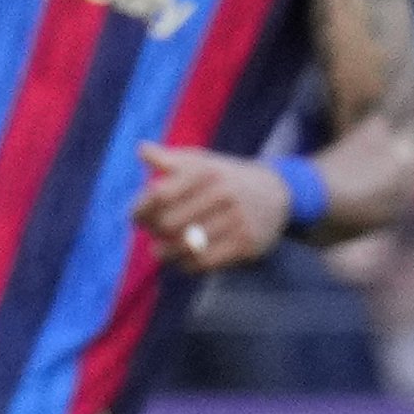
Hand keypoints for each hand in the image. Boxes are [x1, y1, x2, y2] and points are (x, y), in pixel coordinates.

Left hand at [133, 143, 297, 271]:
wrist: (278, 192)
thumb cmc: (227, 177)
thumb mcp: (203, 162)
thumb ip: (170, 159)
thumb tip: (141, 149)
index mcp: (208, 171)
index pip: (160, 195)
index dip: (140, 209)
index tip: (136, 217)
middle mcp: (224, 193)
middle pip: (169, 224)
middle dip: (154, 232)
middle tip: (154, 234)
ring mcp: (238, 220)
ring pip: (184, 246)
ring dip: (166, 253)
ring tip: (162, 251)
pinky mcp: (247, 243)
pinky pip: (204, 262)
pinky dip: (186, 264)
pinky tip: (183, 259)